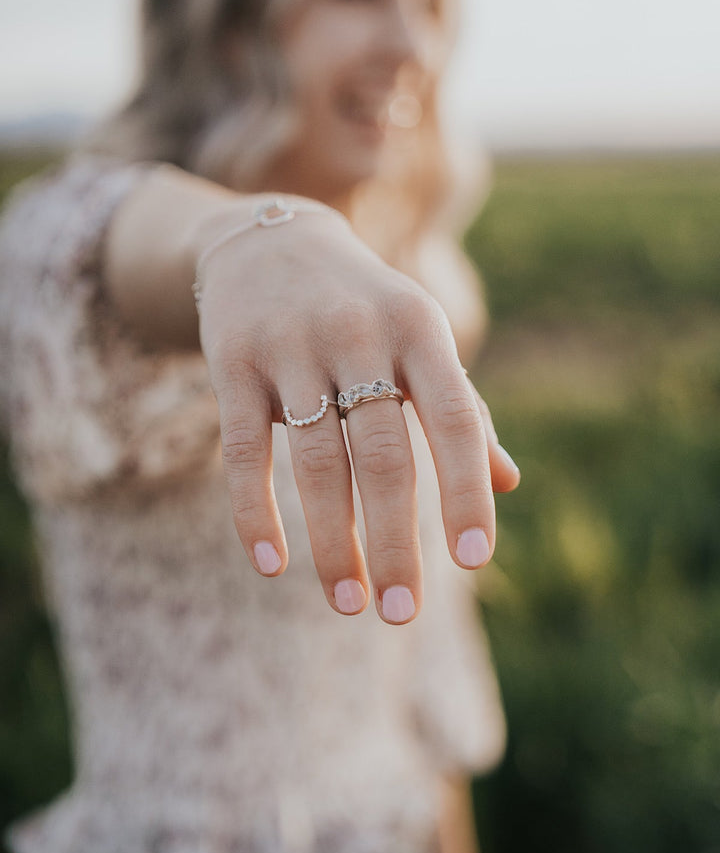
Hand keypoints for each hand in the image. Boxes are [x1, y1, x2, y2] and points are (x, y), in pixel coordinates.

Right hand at [196, 201, 519, 623]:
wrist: (269, 240)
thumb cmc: (365, 308)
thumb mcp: (420, 340)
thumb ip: (462, 408)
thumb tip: (508, 484)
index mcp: (419, 327)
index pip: (456, 417)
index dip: (466, 490)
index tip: (474, 560)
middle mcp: (358, 332)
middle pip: (384, 455)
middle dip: (396, 542)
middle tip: (401, 612)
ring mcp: (290, 346)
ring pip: (317, 463)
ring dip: (333, 542)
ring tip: (349, 602)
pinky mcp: (231, 361)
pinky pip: (243, 450)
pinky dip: (255, 512)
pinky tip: (270, 564)